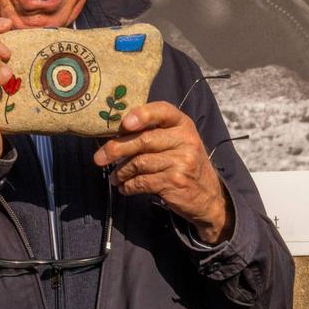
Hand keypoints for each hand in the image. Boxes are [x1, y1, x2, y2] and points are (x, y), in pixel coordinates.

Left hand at [93, 101, 231, 243]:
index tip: (124, 124)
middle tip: (99, 158)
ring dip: (121, 171)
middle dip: (116, 149)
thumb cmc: (185, 164)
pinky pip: (143, 182)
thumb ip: (154, 133)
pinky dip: (128, 186)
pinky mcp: (175, 182)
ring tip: (115, 176)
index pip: (162, 111)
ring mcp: (182, 161)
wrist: (209, 197)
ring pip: (140, 163)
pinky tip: (124, 187)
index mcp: (183, 124)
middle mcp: (185, 140)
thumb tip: (115, 134)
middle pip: (144, 140)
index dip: (142, 115)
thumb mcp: (178, 142)